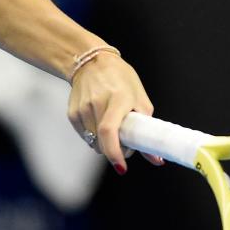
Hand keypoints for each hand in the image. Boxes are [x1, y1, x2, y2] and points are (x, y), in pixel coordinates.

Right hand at [67, 52, 163, 172]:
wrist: (92, 62)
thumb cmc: (122, 80)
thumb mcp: (140, 100)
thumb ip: (146, 130)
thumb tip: (157, 160)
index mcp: (117, 98)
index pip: (109, 131)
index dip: (114, 152)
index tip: (122, 167)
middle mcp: (96, 103)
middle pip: (101, 141)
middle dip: (114, 151)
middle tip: (125, 145)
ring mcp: (82, 107)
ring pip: (93, 142)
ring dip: (104, 143)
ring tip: (112, 128)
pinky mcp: (72, 113)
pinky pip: (84, 135)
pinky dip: (94, 136)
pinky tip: (99, 122)